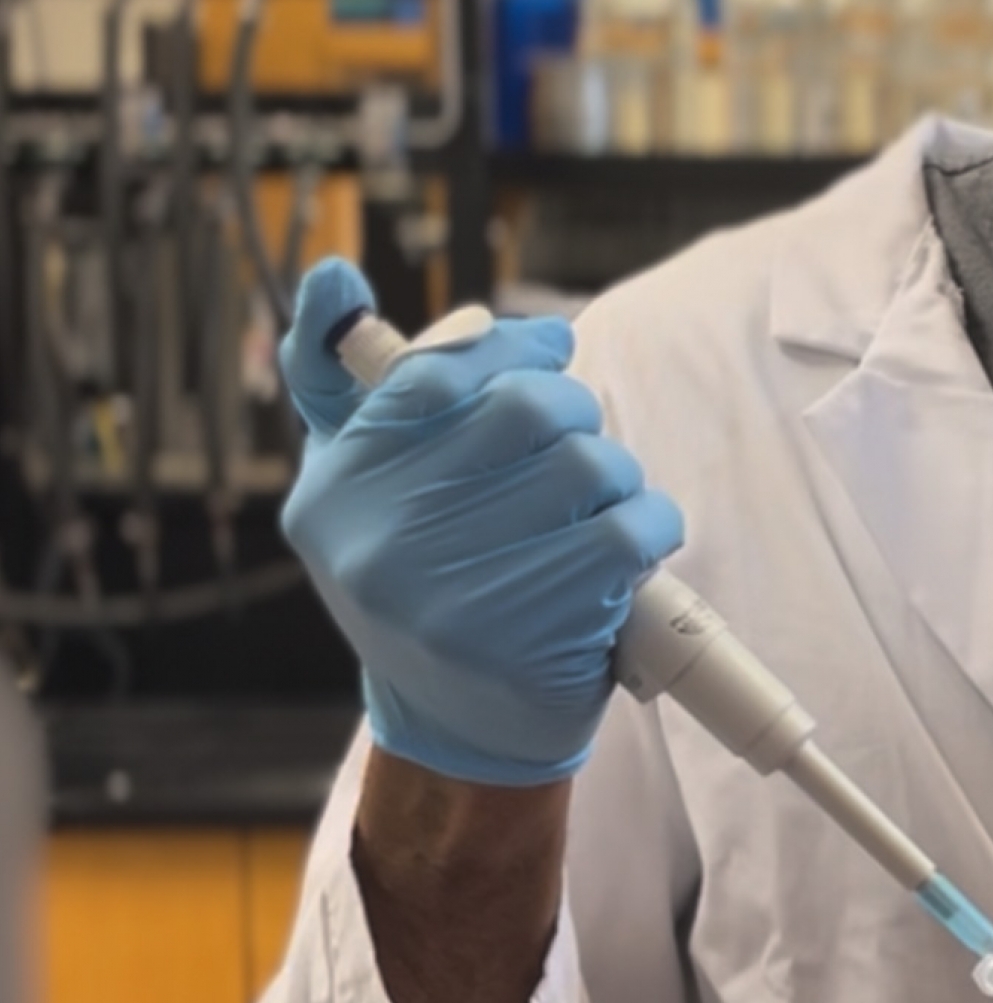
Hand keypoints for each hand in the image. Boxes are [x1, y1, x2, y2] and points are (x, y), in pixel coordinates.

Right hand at [280, 259, 681, 785]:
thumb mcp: (364, 486)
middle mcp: (382, 540)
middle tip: (577, 446)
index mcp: (337, 489)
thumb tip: (330, 276)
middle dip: (575, 413)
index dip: (509, 344)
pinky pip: (631, 531)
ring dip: (618, 476)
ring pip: (590, 466)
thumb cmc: (426, 578)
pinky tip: (630, 549)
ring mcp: (455, 592)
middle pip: (527, 409)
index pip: (434, 372)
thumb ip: (349, 384)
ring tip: (598, 510)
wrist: (458, 726)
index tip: (549, 346)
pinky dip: (651, 526)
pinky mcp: (534, 633)